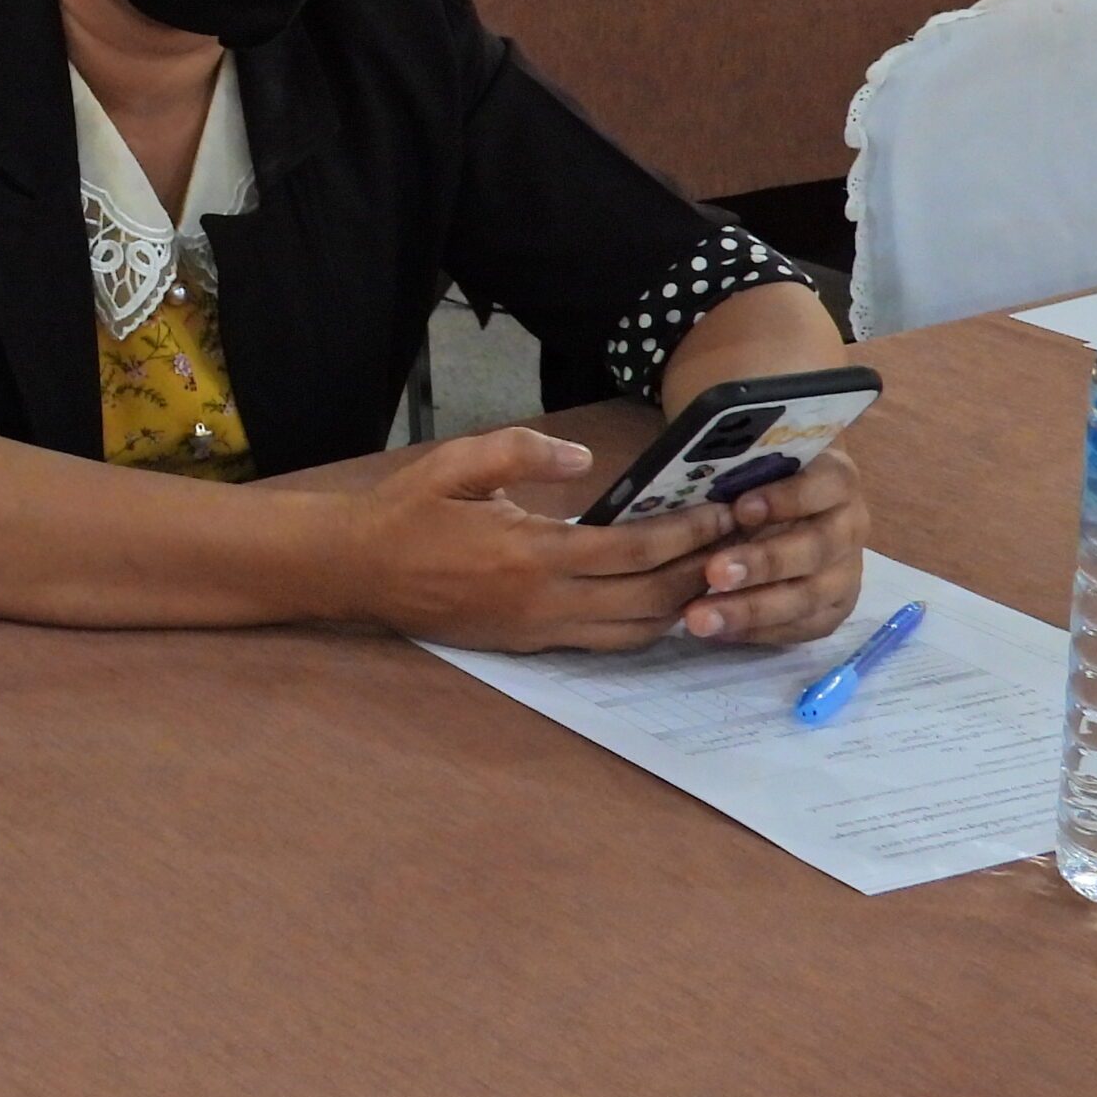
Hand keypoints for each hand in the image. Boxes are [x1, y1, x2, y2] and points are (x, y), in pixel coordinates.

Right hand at [331, 427, 741, 651]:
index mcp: (531, 553)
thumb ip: (523, 452)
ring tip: (712, 576)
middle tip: (739, 548)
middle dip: (699, 573)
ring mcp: (537, 629)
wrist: (357, 570)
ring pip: (633, 631)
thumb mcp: (457, 463)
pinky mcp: (528, 644)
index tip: (722, 515)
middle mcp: (543, 602)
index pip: (632, 550)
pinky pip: (604, 643)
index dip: (685, 535)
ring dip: (680, 607)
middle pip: (648, 599)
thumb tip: (583, 456)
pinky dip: (643, 626)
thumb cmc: (408, 511)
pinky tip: (661, 602)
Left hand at [676, 447, 867, 644]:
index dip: (790, 498)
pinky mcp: (834, 606)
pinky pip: (806, 626)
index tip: (740, 508)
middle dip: (766, 562)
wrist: (769, 507)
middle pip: (819, 546)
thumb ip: (728, 464)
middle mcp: (849, 523)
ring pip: (811, 594)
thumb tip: (690, 461)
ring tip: (701, 618)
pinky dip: (762, 631)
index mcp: (834, 476)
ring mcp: (846, 569)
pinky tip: (718, 632)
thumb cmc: (749, 474)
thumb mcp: (743, 460)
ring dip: (755, 608)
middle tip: (714, 572)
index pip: (830, 483)